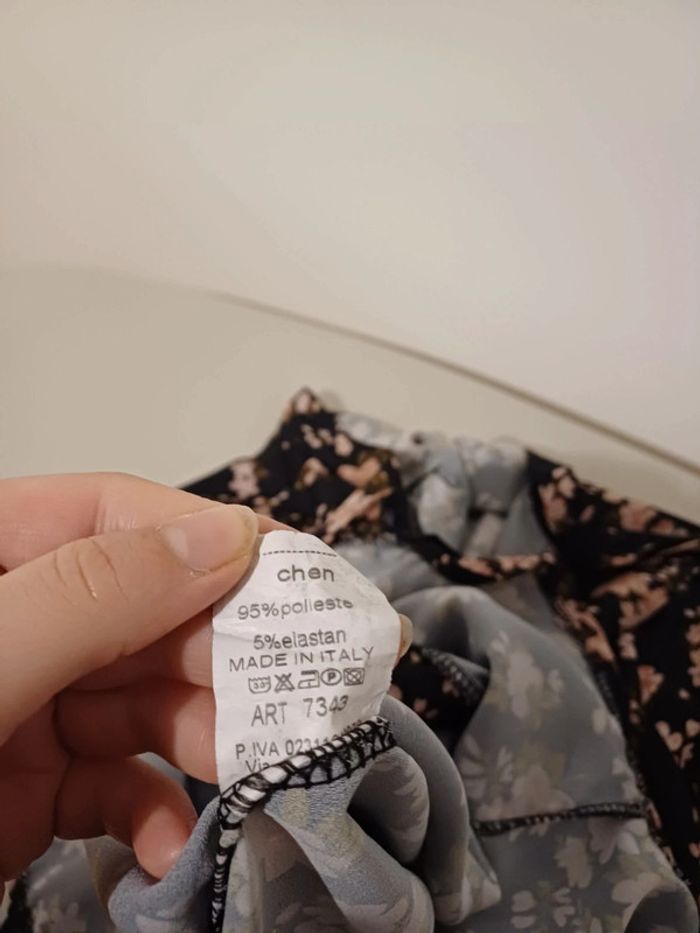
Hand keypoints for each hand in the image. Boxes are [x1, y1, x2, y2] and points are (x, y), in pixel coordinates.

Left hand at [0, 473, 272, 890]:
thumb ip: (90, 594)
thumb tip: (223, 536)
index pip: (110, 517)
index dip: (204, 536)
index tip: (292, 571)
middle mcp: (14, 625)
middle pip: (146, 611)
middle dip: (219, 653)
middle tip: (291, 689)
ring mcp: (27, 706)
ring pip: (146, 697)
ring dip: (203, 736)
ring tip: (248, 768)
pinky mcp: (36, 789)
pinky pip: (117, 781)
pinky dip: (153, 810)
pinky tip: (167, 842)